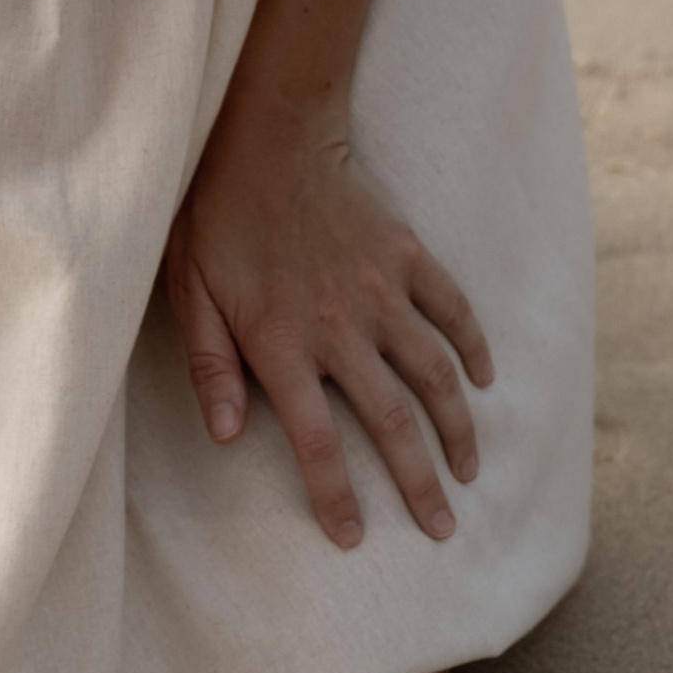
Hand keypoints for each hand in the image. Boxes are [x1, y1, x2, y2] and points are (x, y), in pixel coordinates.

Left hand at [164, 115, 491, 548]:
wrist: (267, 134)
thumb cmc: (215, 218)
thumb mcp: (189, 293)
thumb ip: (211, 367)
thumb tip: (225, 438)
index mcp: (281, 344)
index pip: (317, 441)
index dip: (337, 496)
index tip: (356, 538)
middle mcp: (340, 327)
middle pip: (393, 422)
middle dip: (419, 484)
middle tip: (441, 528)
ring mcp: (381, 291)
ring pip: (434, 376)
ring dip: (458, 429)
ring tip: (469, 471)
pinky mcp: (407, 256)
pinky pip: (453, 310)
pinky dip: (473, 348)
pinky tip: (483, 382)